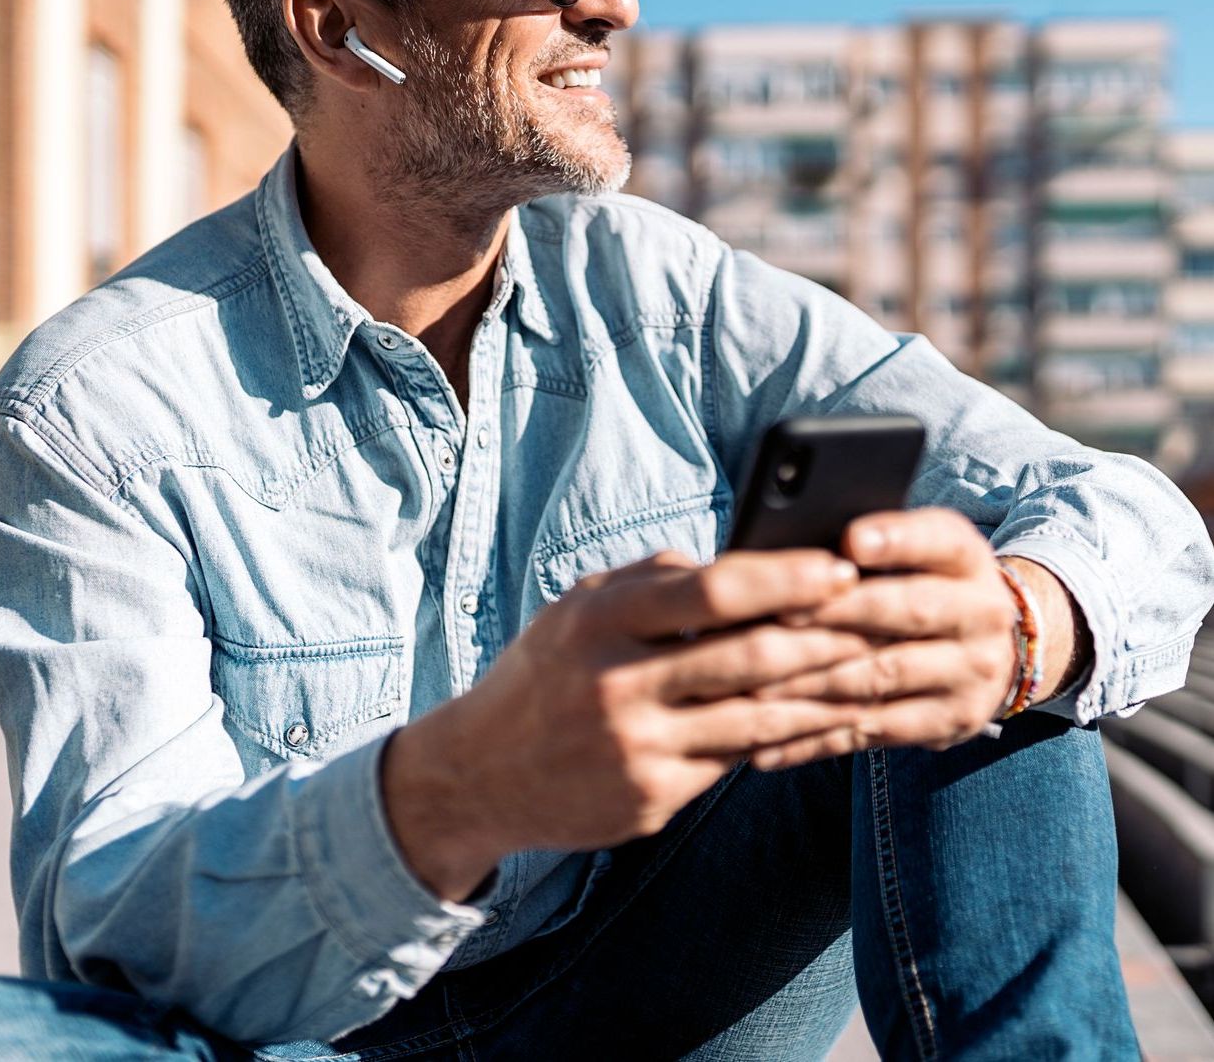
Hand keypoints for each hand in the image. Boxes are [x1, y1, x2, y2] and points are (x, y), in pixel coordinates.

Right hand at [382, 546, 877, 899]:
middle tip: (883, 618)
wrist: (479, 773)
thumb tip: (739, 564)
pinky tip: (824, 721)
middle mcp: (617, 683)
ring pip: (757, 718)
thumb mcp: (578, 607)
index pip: (710, 591)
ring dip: (824, 692)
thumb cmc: (545, 672)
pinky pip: (737, 763)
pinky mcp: (651, 799)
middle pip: (749, 656)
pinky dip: (787, 739)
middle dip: (827, 636)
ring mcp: (635, 748)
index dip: (784, 578)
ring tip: (875, 669)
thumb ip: (651, 581)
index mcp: (599, 620)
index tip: (839, 567)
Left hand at [749, 508, 1018, 768]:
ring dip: (816, 681)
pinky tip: (767, 744)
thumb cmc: (923, 581)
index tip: (851, 540)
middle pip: (908, 610)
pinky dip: (816, 738)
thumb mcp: (917, 548)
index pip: (938, 541)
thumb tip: (796, 548)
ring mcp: (969, 675)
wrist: (994, 649)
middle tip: (777, 614)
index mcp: (967, 558)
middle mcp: (980, 616)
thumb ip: (868, 543)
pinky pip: (873, 731)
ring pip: (884, 676)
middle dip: (838, 612)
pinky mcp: (947, 723)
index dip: (896, 540)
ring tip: (757, 683)